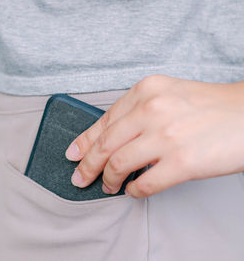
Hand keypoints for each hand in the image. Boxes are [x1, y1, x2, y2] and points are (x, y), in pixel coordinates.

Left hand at [65, 75, 243, 197]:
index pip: (104, 121)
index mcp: (145, 91)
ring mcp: (166, 136)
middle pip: (104, 144)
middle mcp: (152, 110)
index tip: (73, 154)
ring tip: (108, 186)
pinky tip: (133, 191)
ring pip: (118, 165)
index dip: (84, 141)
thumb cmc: (210, 107)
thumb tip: (108, 139)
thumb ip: (137, 112)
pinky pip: (144, 183)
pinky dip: (133, 191)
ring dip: (108, 180)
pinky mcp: (182, 162)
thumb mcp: (168, 95)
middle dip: (87, 165)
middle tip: (80, 178)